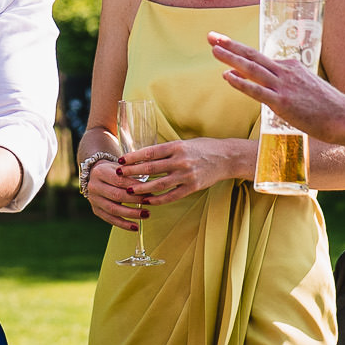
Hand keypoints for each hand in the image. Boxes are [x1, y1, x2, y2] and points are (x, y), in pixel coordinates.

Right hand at [81, 154, 152, 229]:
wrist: (95, 175)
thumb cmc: (114, 171)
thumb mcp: (121, 167)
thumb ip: (133, 173)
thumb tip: (150, 184)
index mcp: (100, 172)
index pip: (120, 181)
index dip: (135, 186)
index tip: (150, 190)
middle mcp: (94, 186)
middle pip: (116, 195)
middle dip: (135, 200)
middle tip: (149, 203)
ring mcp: (93, 199)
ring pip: (113, 209)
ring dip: (131, 214)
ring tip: (146, 214)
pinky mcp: (96, 210)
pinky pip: (110, 219)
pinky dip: (123, 224)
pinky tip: (135, 227)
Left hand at [121, 136, 248, 206]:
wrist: (226, 157)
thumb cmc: (203, 148)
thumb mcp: (184, 143)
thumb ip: (167, 150)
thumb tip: (144, 155)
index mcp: (176, 146)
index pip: (149, 152)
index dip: (133, 157)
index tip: (120, 160)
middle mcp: (180, 161)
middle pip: (151, 169)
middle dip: (132, 172)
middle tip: (118, 175)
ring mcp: (187, 176)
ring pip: (159, 184)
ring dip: (142, 188)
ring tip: (129, 190)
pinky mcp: (192, 187)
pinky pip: (172, 196)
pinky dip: (159, 199)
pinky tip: (148, 201)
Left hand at [209, 33, 344, 139]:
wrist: (344, 117)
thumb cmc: (328, 106)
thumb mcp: (308, 86)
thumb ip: (291, 83)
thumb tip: (276, 85)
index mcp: (291, 67)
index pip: (261, 58)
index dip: (240, 50)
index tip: (224, 43)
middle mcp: (285, 72)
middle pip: (252, 55)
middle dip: (229, 45)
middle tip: (210, 36)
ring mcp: (283, 86)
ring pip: (252, 68)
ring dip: (231, 58)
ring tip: (214, 50)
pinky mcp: (282, 102)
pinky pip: (257, 90)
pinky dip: (240, 82)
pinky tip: (226, 77)